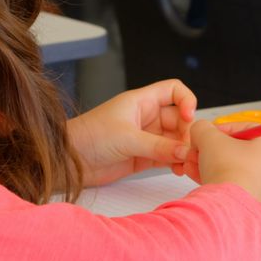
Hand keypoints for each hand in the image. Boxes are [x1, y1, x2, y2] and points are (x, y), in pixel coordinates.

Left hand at [67, 79, 196, 185]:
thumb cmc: (89, 137)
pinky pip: (167, 156)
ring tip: (187, 162)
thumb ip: (157, 146)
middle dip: (187, 132)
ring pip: (175, 140)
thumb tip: (184, 151)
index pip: (173, 91)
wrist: (69, 160)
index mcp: (141, 101)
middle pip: (179, 119)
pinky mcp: (143, 157)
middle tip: (190, 148)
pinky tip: (179, 169)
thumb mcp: (126, 138)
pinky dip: (175, 162)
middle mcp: (146, 117)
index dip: (186, 100)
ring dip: (183, 150)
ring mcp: (145, 137)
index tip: (189, 117)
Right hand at [185, 120, 260, 202]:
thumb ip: (202, 128)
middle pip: (235, 149)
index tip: (208, 132)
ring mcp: (260, 185)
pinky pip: (230, 183)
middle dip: (210, 148)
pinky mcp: (248, 200)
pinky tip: (195, 175)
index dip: (223, 128)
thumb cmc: (227, 169)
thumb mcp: (208, 137)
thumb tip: (199, 130)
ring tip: (191, 163)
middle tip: (197, 149)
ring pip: (230, 167)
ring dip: (208, 162)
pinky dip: (213, 177)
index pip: (245, 129)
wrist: (227, 204)